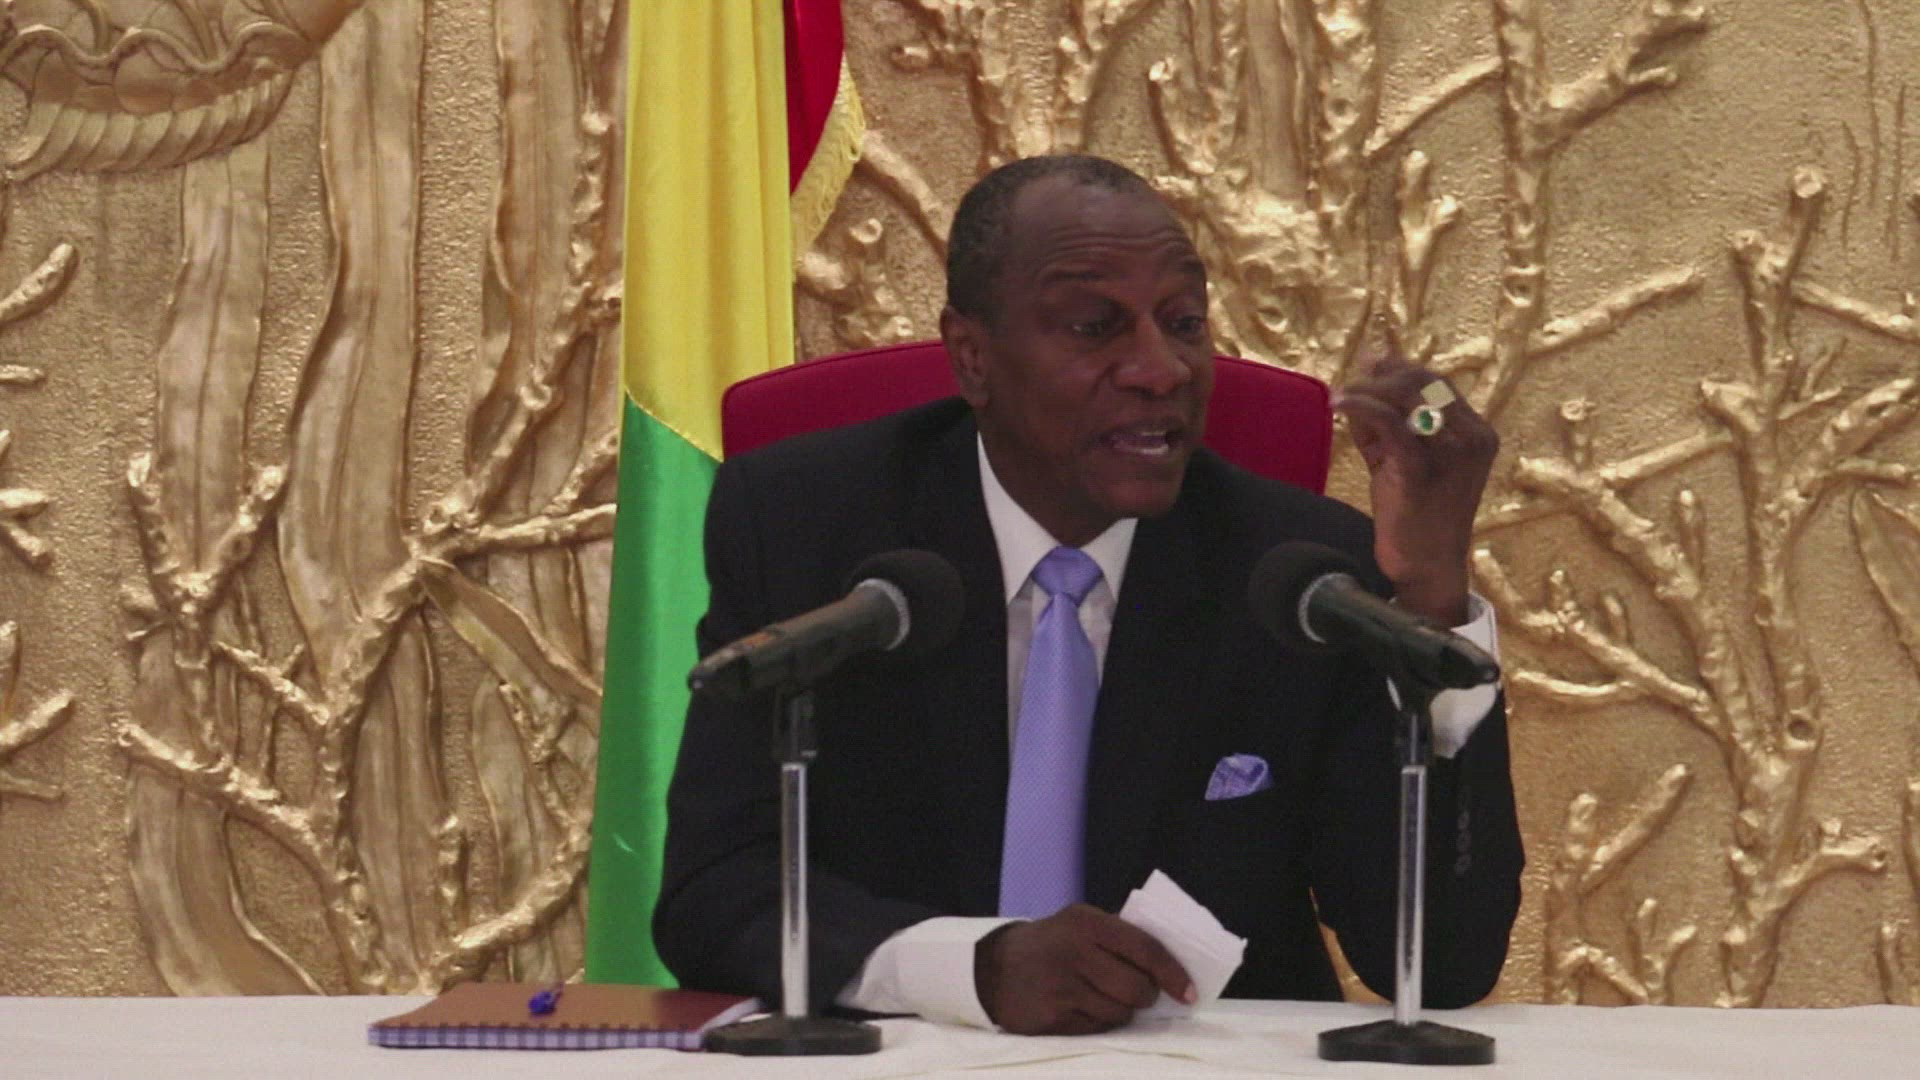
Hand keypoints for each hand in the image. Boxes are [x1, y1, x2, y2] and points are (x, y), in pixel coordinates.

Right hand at [973, 904, 1193, 1034]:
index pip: (1145, 949)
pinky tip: (1084, 1007)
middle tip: (1141, 994)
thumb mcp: (1079, 924)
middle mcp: (1075, 952)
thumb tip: (1171, 966)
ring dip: (1123, 1011)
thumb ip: (1119, 938)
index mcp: (1087, 923)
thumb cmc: (1051, 945)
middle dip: (1146, 996)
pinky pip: (1097, 1027)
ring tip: (1105, 997)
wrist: (992, 968)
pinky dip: (1100, 1021)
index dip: (1173, 973)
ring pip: (1120, 1013)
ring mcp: (1062, 987)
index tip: (1190, 993)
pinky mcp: (1052, 1017)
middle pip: (1137, 988)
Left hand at [1333, 355, 1497, 625]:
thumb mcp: (1405, 459)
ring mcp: (1451, 455)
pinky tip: (1340, 404)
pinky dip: (1362, 406)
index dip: (1401, 368)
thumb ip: (1389, 421)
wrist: (1427, 566)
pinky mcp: (1420, 470)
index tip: (1370, 364)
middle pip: (1425, 383)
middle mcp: (1473, 438)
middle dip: (1384, 376)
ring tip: (1341, 395)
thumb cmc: (1416, 514)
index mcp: (1478, 433)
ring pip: (1407, 398)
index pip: (1439, 383)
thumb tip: (1365, 376)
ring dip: (1368, 390)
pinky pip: (1390, 423)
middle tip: (1352, 382)